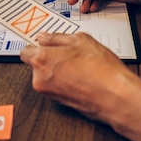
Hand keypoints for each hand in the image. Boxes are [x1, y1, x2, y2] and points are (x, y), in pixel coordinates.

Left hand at [20, 32, 139, 124]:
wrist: (115, 97)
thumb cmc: (101, 69)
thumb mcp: (81, 40)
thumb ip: (57, 38)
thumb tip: (44, 37)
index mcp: (42, 59)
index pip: (25, 52)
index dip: (36, 47)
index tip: (45, 45)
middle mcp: (40, 78)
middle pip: (36, 65)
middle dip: (49, 59)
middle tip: (70, 54)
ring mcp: (48, 92)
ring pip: (46, 76)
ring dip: (57, 71)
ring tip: (79, 66)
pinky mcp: (57, 102)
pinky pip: (55, 87)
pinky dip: (63, 82)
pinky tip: (80, 77)